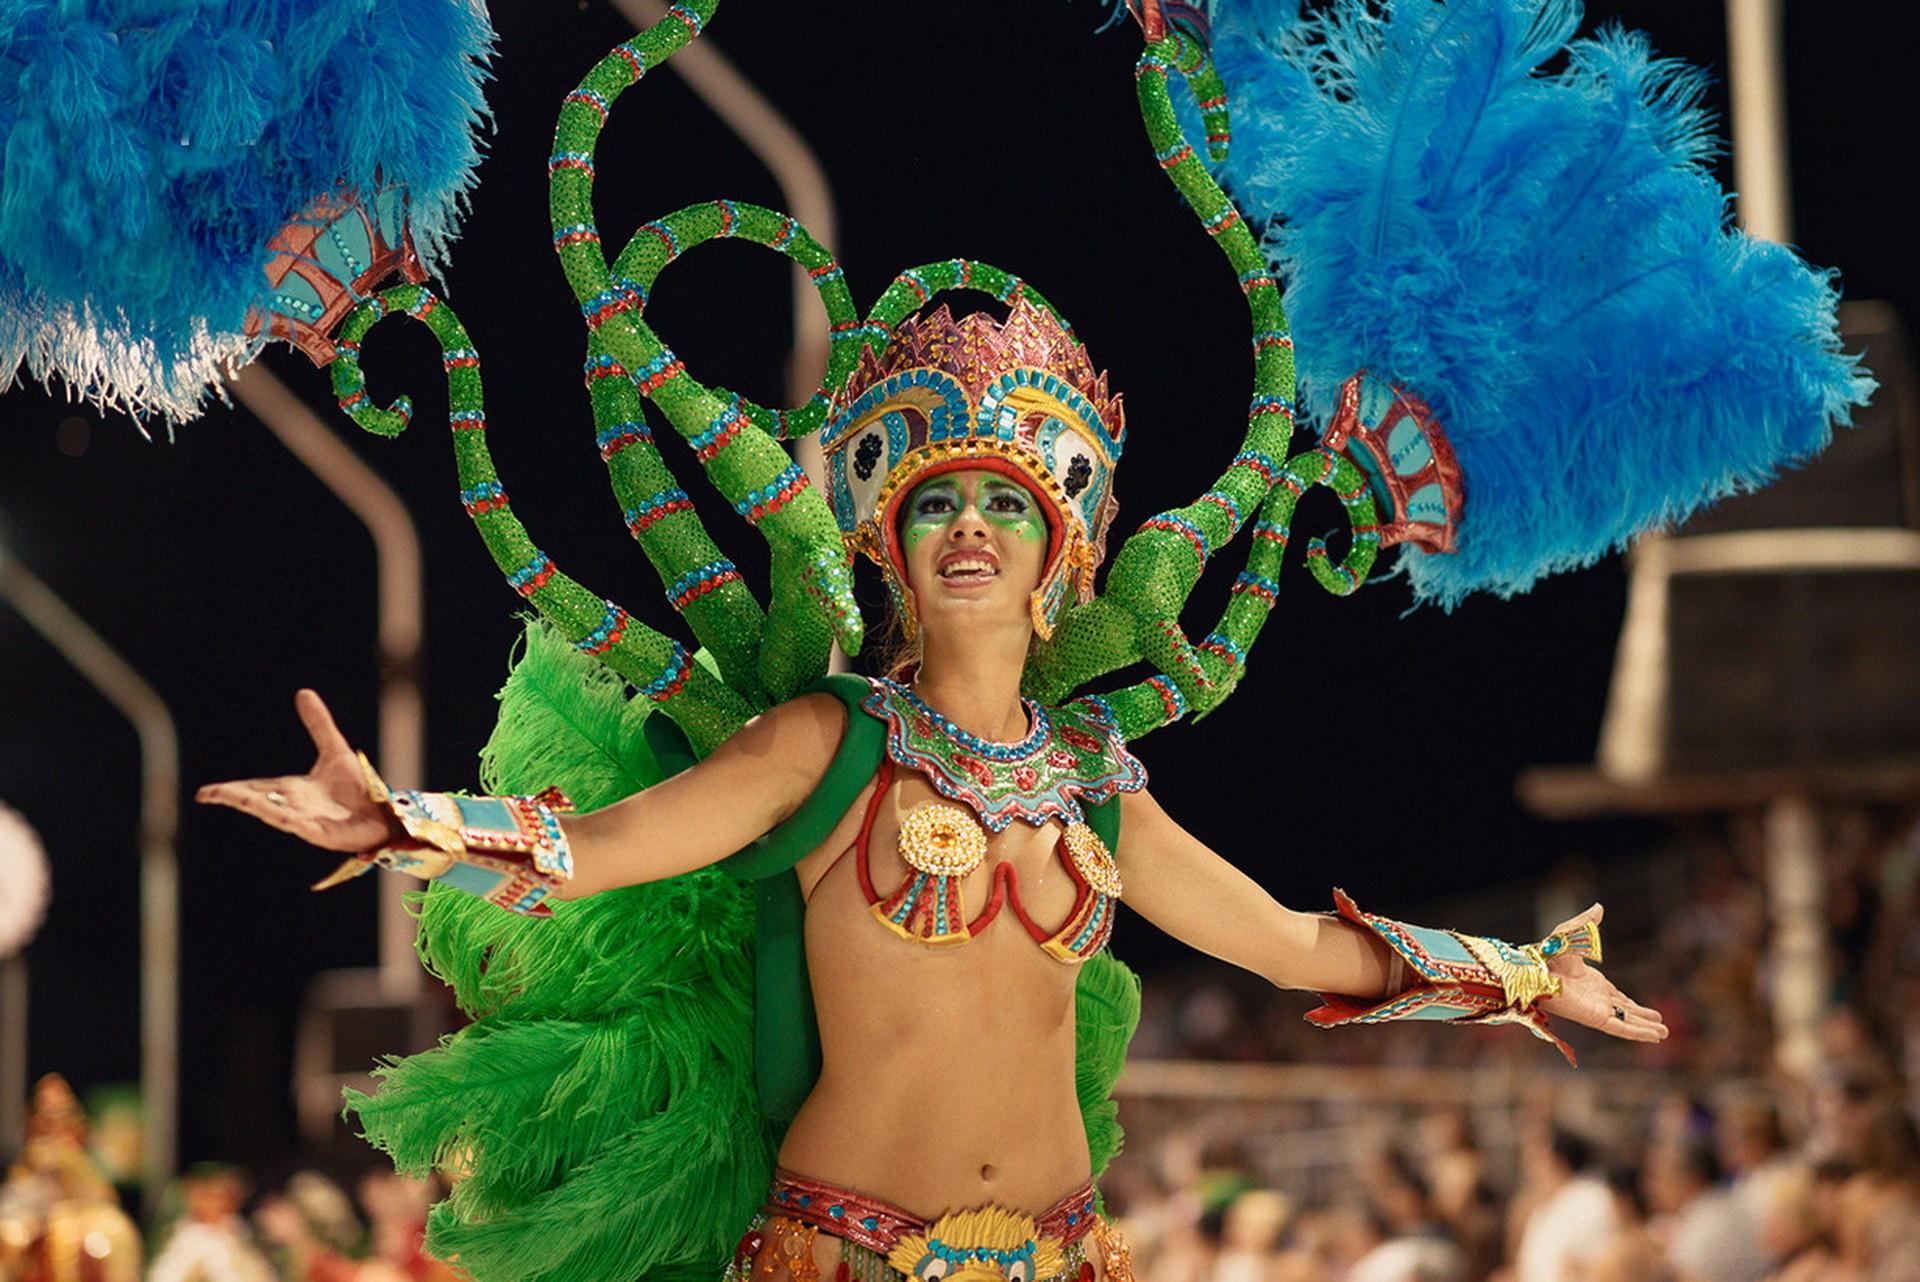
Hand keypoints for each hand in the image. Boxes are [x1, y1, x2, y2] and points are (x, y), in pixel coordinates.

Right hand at [195, 689, 398, 852]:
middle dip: (235, 797)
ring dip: (257, 807)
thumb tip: (303, 692)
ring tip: (232, 798)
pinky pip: (305, 827)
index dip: (231, 790)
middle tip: (208, 794)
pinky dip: (292, 821)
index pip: (255, 789)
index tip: (205, 792)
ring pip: (277, 815)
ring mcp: (309, 822)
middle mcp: (296, 807)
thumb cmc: (360, 789)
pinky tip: (279, 817)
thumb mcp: (335, 751)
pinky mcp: (325, 834)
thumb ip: (319, 725)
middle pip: (259, 802)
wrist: (385, 815)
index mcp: (292, 791)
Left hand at [1536, 904, 1668, 1043]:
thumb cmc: (1548, 952)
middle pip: (1625, 1011)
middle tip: (1660, 1023)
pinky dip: (1640, 1033)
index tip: (1641, 1008)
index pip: (1615, 995)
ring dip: (1646, 1028)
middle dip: (1642, 1017)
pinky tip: (1655, 1036)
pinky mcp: (1596, 1019)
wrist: (1537, 970)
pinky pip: (1622, 1029)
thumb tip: (1598, 907)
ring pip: (1627, 1022)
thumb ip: (1586, 922)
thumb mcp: (1570, 932)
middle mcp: (1596, 998)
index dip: (1629, 1002)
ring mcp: (1597, 1009)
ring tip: (1664, 1033)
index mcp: (1591, 981)